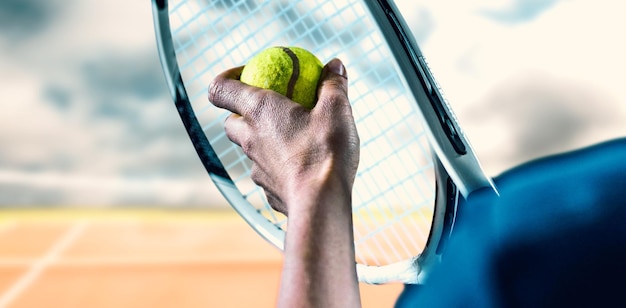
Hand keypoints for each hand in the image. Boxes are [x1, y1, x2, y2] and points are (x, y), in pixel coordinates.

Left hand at [208, 58, 359, 215]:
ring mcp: (255, 167)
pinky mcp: (267, 189)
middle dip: (242, 112)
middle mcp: (250, 138)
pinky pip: (268, 172)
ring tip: (292, 137)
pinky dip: (278, 165)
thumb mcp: (337, 109)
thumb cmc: (325, 150)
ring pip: (249, 148)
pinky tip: (302, 166)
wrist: (321, 202)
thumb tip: (335, 64)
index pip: (220, 88)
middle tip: (271, 108)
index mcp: (260, 110)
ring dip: (263, 139)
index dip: (226, 77)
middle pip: (231, 121)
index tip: (246, 73)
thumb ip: (333, 84)